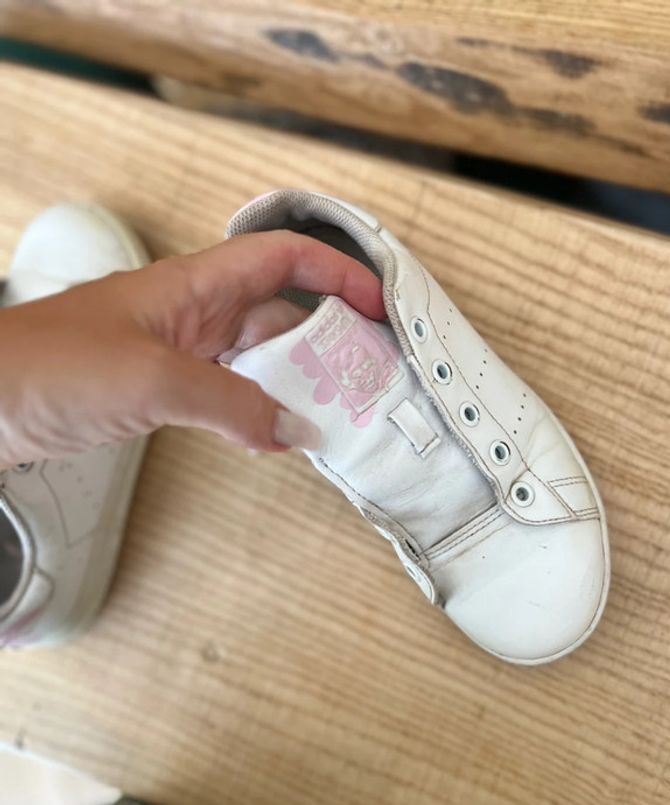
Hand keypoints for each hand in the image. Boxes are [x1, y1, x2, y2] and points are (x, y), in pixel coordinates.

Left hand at [0, 232, 383, 466]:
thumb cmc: (46, 365)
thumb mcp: (153, 380)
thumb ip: (232, 405)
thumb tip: (297, 430)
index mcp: (192, 286)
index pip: (281, 258)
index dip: (335, 270)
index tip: (378, 303)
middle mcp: (191, 313)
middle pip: (278, 313)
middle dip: (325, 339)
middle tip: (366, 377)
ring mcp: (176, 353)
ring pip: (254, 359)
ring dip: (292, 383)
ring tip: (332, 413)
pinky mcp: (158, 390)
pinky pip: (225, 394)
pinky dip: (254, 412)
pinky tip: (272, 435)